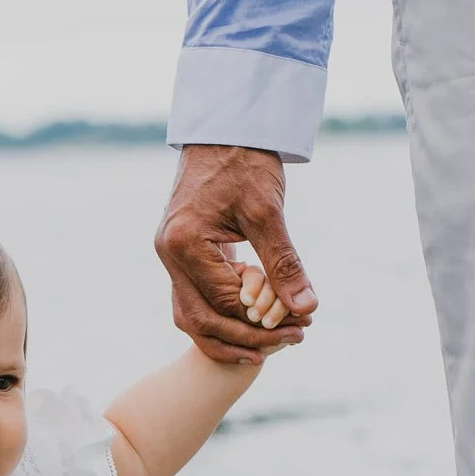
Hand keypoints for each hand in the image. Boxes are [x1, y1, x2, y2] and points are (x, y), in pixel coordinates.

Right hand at [156, 145, 313, 365]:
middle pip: (202, 320)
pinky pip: (193, 299)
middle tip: (290, 341)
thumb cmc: (245, 161)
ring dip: (228, 337)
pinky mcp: (178, 253)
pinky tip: (250, 323)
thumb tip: (305, 309)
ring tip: (268, 347)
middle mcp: (168, 254)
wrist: (225, 128)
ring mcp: (169, 256)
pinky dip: (220, 317)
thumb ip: (284, 264)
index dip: (264, 321)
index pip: (226, 302)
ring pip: (191, 317)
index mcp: (185, 244)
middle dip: (247, 337)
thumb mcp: (268, 212)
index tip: (301, 326)